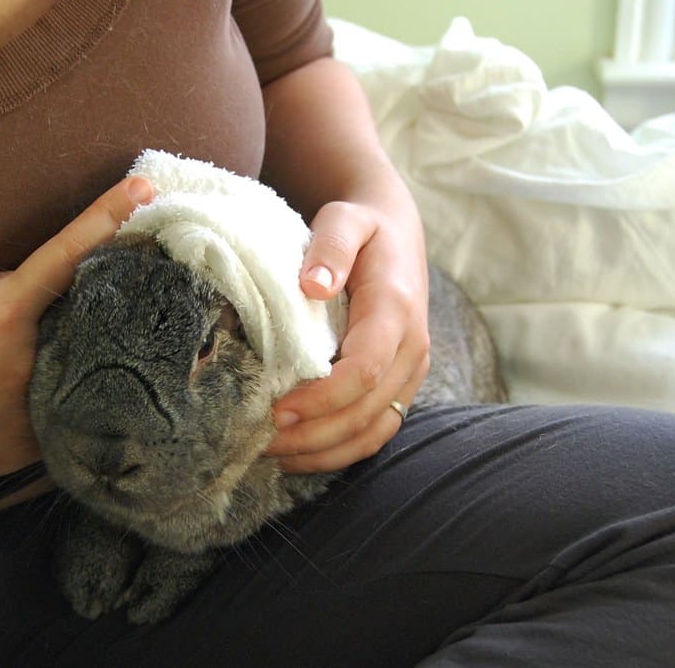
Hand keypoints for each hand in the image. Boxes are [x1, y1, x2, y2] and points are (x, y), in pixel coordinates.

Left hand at [265, 199, 429, 472]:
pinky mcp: (401, 385)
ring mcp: (411, 372)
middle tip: (262, 442)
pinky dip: (339, 451)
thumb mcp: (345, 220)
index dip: (322, 398)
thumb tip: (314, 285)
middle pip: (367, 412)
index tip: (277, 410)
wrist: (396, 233)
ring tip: (274, 456)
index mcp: (396, 310)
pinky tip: (299, 456)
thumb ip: (331, 247)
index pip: (365, 370)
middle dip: (315, 436)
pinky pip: (376, 431)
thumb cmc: (362, 228)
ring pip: (374, 432)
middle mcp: (412, 348)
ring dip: (325, 452)